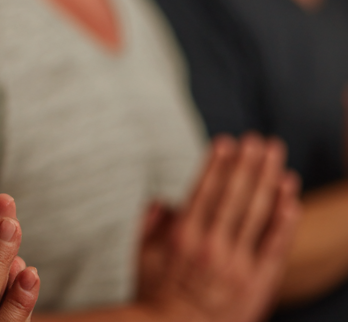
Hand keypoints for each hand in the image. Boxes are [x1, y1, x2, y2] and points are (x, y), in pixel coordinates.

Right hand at [139, 134, 300, 321]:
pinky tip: (290, 198)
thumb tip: (165, 199)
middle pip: (234, 195)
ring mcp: (236, 265)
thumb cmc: (155, 292)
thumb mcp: (141, 252)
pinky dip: (283, 221)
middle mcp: (211, 246)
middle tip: (259, 140)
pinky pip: (273, 247)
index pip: (204, 189)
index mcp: (182, 235)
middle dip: (247, 164)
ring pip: (256, 214)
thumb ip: (151, 220)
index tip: (227, 141)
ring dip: (268, 181)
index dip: (217, 163)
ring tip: (276, 157)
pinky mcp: (256, 284)